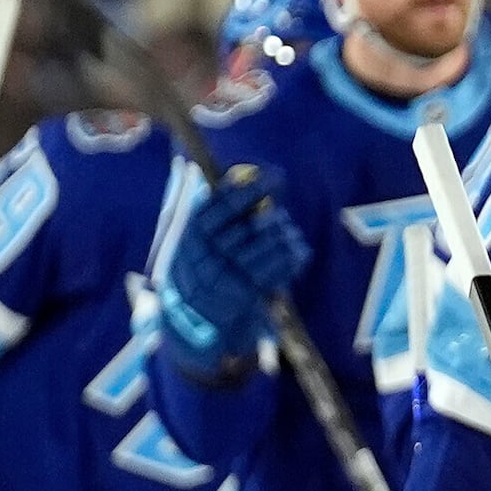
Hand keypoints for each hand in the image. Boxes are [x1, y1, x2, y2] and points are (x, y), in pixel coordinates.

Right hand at [157, 166, 309, 380]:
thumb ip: (223, 208)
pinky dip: (294, 256)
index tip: (275, 177)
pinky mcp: (247, 293)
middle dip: (275, 218)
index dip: (253, 187)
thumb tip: (253, 175)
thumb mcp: (201, 236)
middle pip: (253, 224)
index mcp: (194, 232)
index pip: (223, 203)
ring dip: (287, 236)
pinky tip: (297, 252)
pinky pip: (281, 267)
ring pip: (271, 244)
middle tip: (281, 218)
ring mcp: (227, 275)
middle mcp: (207, 253)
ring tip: (288, 235)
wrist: (196, 315)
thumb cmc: (206, 264)